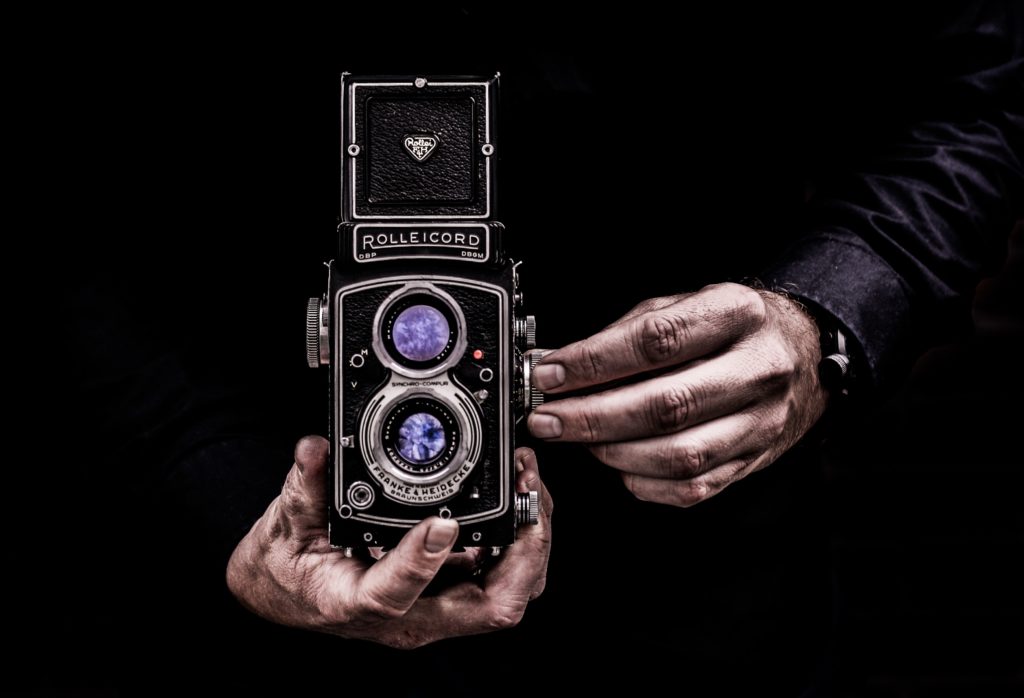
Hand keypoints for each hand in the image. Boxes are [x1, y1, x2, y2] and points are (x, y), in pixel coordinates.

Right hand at [227, 437, 551, 647]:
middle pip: (491, 606)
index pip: (396, 595)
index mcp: (356, 603)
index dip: (423, 562)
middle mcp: (408, 616)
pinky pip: (500, 574)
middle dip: (523, 549)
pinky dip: (519, 537)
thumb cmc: (286, 568)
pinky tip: (518, 497)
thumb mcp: (283, 524)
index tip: (441, 523)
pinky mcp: (448, 590)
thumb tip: (315, 450)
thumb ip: (302, 486)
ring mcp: (434, 607)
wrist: (286, 593)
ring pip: (507, 591)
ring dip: (530, 541)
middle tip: (526, 491)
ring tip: (529, 484)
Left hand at [527, 283, 826, 505]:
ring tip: (579, 440)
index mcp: (737, 314)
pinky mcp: (755, 459)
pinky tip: (618, 464)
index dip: (595, 362)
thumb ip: (625, 333)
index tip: (549, 374)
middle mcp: (758, 368)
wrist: (801, 355)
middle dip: (593, 417)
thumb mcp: (684, 305)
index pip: (657, 340)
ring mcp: (762, 420)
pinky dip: (644, 481)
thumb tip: (560, 365)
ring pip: (680, 455)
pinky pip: (693, 487)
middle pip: (667, 405)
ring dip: (614, 452)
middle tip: (547, 419)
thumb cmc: (730, 328)